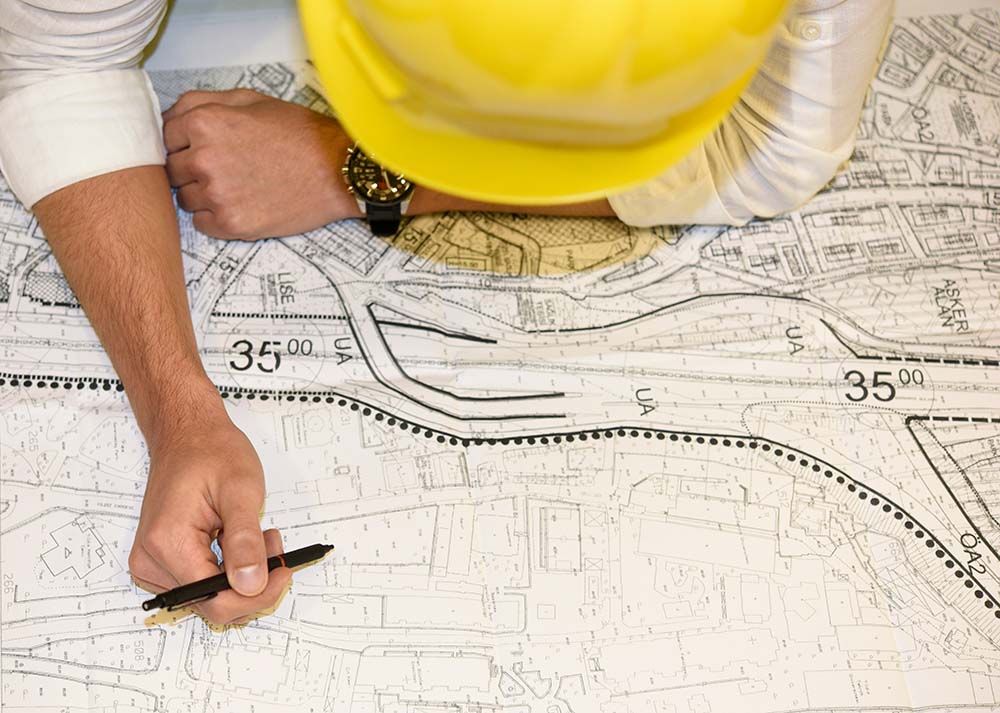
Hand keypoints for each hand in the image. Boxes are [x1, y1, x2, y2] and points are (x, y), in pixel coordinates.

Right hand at [128, 417, 291, 625]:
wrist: (188, 436)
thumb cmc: (211, 453)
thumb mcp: (241, 491)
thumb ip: (246, 542)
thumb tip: (252, 585)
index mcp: (168, 543)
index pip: (216, 601)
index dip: (258, 594)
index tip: (284, 570)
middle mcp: (152, 560)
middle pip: (213, 604)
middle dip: (253, 583)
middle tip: (274, 544)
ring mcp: (154, 564)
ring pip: (210, 598)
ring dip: (243, 577)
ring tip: (259, 536)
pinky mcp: (163, 562)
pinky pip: (202, 584)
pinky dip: (229, 571)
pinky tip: (240, 542)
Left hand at [162, 89, 361, 239]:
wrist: (337, 171)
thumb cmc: (299, 134)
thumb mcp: (251, 100)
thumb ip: (203, 102)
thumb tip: (172, 116)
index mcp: (204, 124)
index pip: (165, 136)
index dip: (184, 141)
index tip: (203, 147)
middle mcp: (204, 159)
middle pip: (172, 170)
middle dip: (192, 168)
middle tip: (224, 167)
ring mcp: (217, 195)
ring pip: (185, 198)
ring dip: (203, 194)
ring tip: (237, 186)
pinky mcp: (231, 224)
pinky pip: (201, 223)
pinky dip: (215, 216)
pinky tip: (241, 203)